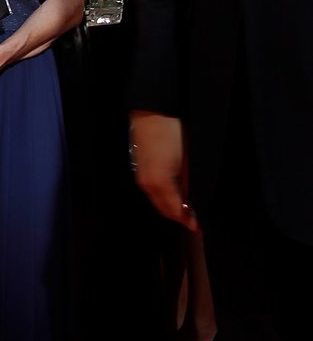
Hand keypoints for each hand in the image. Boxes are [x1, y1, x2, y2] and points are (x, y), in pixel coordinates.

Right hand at [130, 110, 196, 228]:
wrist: (155, 113)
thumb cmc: (173, 133)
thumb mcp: (187, 161)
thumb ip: (188, 185)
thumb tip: (192, 204)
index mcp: (159, 183)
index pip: (175, 211)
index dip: (187, 220)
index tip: (199, 227)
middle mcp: (147, 184)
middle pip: (165, 210)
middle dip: (180, 217)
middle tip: (195, 222)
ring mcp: (142, 177)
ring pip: (158, 201)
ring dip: (172, 208)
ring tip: (187, 210)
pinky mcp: (141, 170)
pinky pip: (153, 191)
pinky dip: (164, 197)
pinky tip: (175, 194)